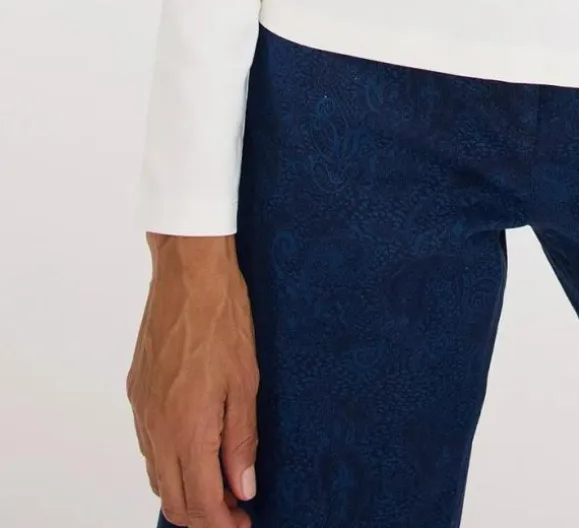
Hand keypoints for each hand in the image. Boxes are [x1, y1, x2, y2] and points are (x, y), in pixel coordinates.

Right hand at [126, 234, 258, 527]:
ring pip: (157, 475)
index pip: (201, 503)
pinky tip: (194, 451)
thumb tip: (243, 488)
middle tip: (235, 512)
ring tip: (219, 486)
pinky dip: (170, 463)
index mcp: (187, 428)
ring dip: (185, 492)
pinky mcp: (137, 392)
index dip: (224, 524)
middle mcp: (157, 427)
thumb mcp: (246, 381)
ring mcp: (142, 410)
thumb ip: (242, 440)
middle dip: (204, 518)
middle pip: (174, 499)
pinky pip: (148, 446)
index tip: (245, 522)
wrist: (188, 272)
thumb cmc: (222, 318)